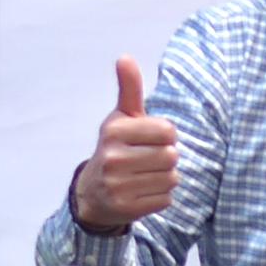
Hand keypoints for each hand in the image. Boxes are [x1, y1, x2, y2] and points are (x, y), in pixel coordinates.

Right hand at [70, 57, 180, 234]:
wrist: (93, 192)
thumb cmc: (116, 148)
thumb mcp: (121, 117)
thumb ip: (129, 88)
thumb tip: (125, 57)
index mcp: (114, 131)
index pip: (168, 131)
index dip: (166, 135)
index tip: (150, 139)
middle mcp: (113, 158)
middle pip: (171, 156)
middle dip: (166, 158)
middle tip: (148, 160)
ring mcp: (118, 185)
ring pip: (171, 178)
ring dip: (165, 177)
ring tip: (145, 175)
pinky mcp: (127, 209)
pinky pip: (166, 199)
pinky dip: (160, 196)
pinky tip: (143, 191)